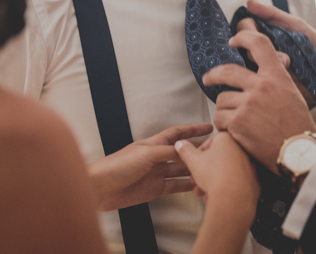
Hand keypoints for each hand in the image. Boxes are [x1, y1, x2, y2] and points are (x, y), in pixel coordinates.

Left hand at [88, 123, 212, 210]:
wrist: (100, 188)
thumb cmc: (117, 166)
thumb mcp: (146, 154)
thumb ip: (168, 152)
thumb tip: (187, 150)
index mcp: (153, 143)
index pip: (177, 133)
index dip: (192, 129)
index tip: (208, 127)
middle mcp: (157, 157)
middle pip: (182, 152)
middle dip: (198, 150)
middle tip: (216, 150)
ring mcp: (156, 173)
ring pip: (180, 170)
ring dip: (193, 169)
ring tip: (210, 169)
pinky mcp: (154, 189)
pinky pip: (174, 186)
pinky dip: (185, 186)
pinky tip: (196, 185)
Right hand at [175, 132, 257, 206]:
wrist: (233, 199)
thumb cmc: (216, 177)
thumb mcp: (193, 161)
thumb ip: (185, 150)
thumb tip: (181, 144)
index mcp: (227, 138)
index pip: (208, 143)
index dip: (198, 156)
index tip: (194, 164)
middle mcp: (241, 148)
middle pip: (218, 158)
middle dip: (204, 170)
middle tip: (196, 178)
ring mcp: (249, 164)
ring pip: (226, 171)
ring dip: (212, 180)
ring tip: (203, 190)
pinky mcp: (253, 179)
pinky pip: (235, 181)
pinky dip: (225, 187)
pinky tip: (215, 196)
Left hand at [205, 28, 315, 170]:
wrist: (300, 153)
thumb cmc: (298, 126)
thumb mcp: (291, 93)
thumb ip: (274, 78)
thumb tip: (262, 67)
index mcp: (277, 76)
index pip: (259, 44)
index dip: (243, 37)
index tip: (233, 41)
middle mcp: (261, 86)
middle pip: (227, 71)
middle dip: (213, 75)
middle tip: (207, 78)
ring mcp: (248, 104)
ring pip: (222, 99)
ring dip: (224, 110)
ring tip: (236, 121)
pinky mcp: (238, 122)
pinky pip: (219, 118)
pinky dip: (223, 126)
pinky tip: (234, 132)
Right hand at [246, 0, 315, 83]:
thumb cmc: (312, 45)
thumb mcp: (295, 26)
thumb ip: (273, 14)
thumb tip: (250, 2)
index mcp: (264, 32)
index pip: (243, 27)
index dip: (246, 29)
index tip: (256, 31)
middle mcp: (259, 49)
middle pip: (242, 45)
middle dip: (257, 47)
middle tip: (279, 51)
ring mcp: (261, 66)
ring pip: (248, 62)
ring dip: (265, 61)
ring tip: (287, 62)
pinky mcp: (266, 82)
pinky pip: (256, 79)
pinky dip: (265, 75)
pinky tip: (279, 72)